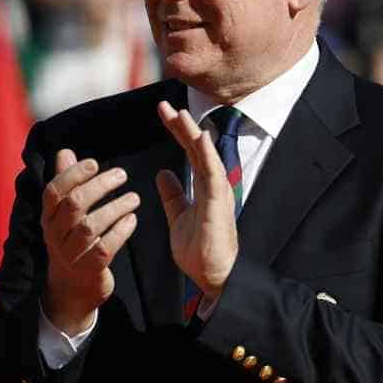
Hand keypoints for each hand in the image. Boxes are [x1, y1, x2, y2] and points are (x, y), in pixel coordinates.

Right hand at [41, 148, 139, 334]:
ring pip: (90, 226)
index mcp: (48, 217)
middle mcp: (55, 235)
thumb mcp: (63, 215)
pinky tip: (132, 220)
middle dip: (99, 186)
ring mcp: (71, 254)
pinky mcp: (89, 269)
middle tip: (122, 174)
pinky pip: (105, 248)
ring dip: (115, 208)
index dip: (73, 175)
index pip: (53, 191)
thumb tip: (64, 151)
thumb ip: (65, 182)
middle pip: (74, 205)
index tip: (94, 163)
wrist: (72, 289)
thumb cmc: (71, 241)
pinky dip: (120, 231)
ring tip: (134, 197)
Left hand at [155, 101, 237, 296]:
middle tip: (164, 105)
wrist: (213, 277)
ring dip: (193, 135)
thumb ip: (173, 196)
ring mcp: (217, 195)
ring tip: (180, 114)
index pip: (189, 152)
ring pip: (206, 157)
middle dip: (182, 126)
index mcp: (202, 188)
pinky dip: (208, 156)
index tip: (163, 112)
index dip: (177, 131)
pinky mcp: (219, 205)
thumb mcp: (179, 218)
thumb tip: (163, 174)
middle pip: (197, 149)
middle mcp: (212, 187)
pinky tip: (200, 139)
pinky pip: (214, 176)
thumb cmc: (199, 251)